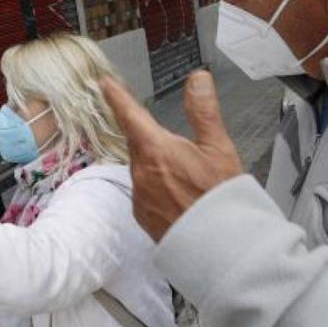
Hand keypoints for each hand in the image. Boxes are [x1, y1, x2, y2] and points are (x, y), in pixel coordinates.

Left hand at [101, 71, 242, 240]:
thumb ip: (203, 111)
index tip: (106, 85)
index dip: (117, 97)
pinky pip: (144, 191)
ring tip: (185, 173)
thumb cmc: (221, 199)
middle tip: (167, 136)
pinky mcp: (143, 216)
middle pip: (138, 143)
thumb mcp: (218, 148)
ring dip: (156, 163)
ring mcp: (140, 196)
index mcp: (156, 150)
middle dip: (149, 135)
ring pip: (142, 167)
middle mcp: (141, 173)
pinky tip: (179, 193)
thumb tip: (197, 80)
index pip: (129, 115)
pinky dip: (158, 186)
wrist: (220, 246)